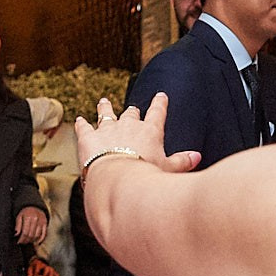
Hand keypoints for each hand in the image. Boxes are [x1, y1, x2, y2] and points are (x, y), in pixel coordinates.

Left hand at [15, 205, 48, 245]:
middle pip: (31, 235)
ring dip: (31, 241)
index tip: (18, 242)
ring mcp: (41, 222)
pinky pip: (44, 234)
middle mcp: (36, 220)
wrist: (35, 206)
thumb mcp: (19, 216)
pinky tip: (35, 242)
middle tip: (22, 243)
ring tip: (27, 242)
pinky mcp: (45, 224)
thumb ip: (17, 225)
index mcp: (28, 217)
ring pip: (37, 236)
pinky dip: (40, 240)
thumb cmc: (26, 213)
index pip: (25, 232)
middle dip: (26, 241)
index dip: (21, 239)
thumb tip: (16, 235)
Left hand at [73, 95, 199, 178]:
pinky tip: (79, 120)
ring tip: (104, 102)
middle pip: (131, 114)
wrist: (118, 179)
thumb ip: (182, 161)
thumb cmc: (146, 176)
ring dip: (105, 108)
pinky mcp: (89, 137)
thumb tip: (197, 157)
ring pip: (106, 114)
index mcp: (150, 131)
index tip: (161, 96)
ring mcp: (107, 130)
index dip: (159, 104)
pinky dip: (81, 124)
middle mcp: (129, 126)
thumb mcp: (169, 169)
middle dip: (132, 111)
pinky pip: (84, 127)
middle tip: (133, 108)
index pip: (157, 113)